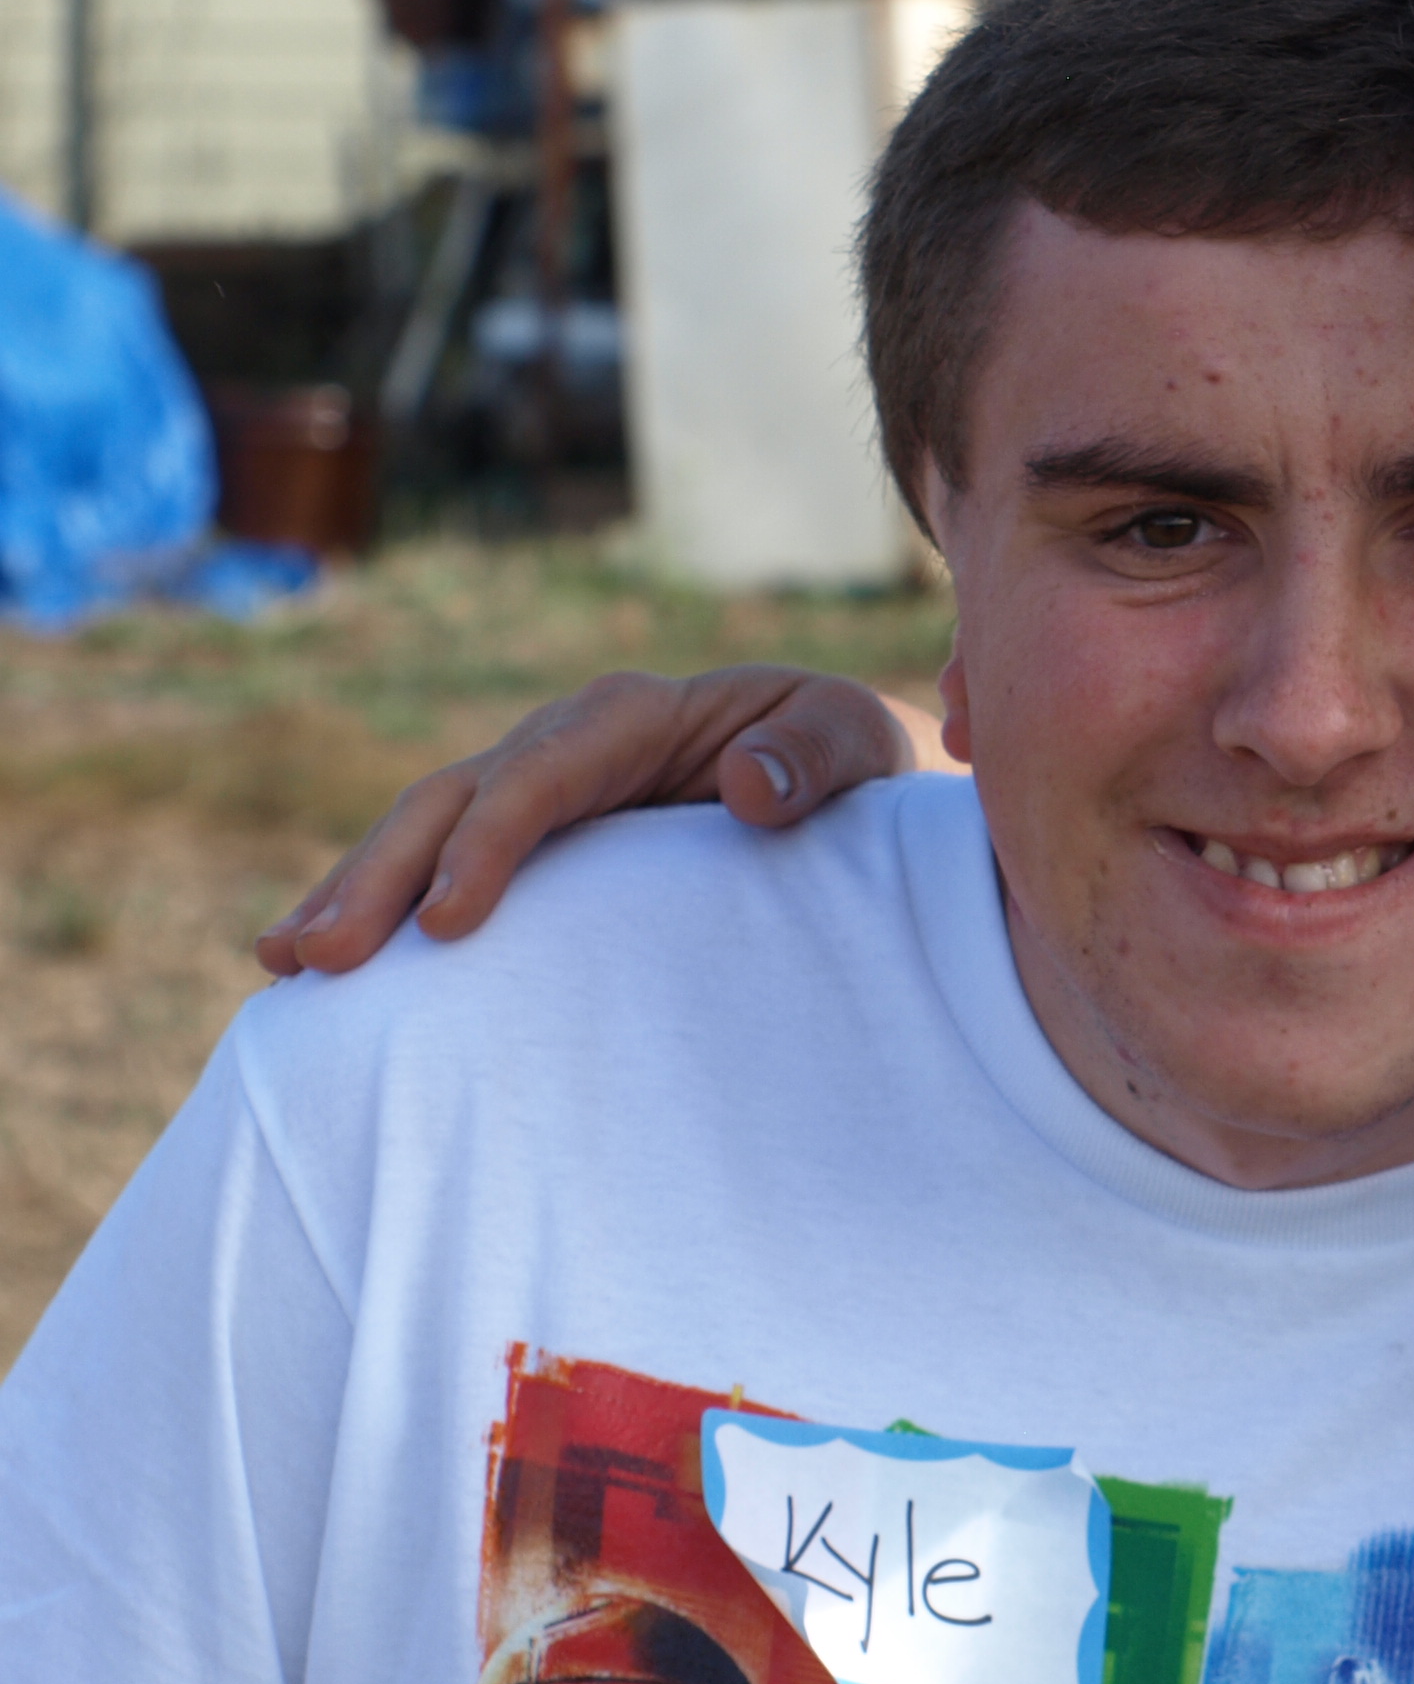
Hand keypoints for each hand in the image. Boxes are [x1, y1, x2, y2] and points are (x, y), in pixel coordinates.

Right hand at [255, 667, 947, 976]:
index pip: (546, 770)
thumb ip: (813, 757)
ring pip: (422, 830)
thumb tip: (746, 787)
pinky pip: (433, 865)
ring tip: (288, 962)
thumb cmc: (848, 758)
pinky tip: (309, 968)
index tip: (448, 921)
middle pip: (456, 798)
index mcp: (635, 715)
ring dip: (353, 890)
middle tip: (324, 955)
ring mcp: (532, 789)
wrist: (838, 777)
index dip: (491, 839)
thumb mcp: (856, 741)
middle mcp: (565, 743)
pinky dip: (373, 906)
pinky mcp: (521, 841)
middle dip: (385, 872)